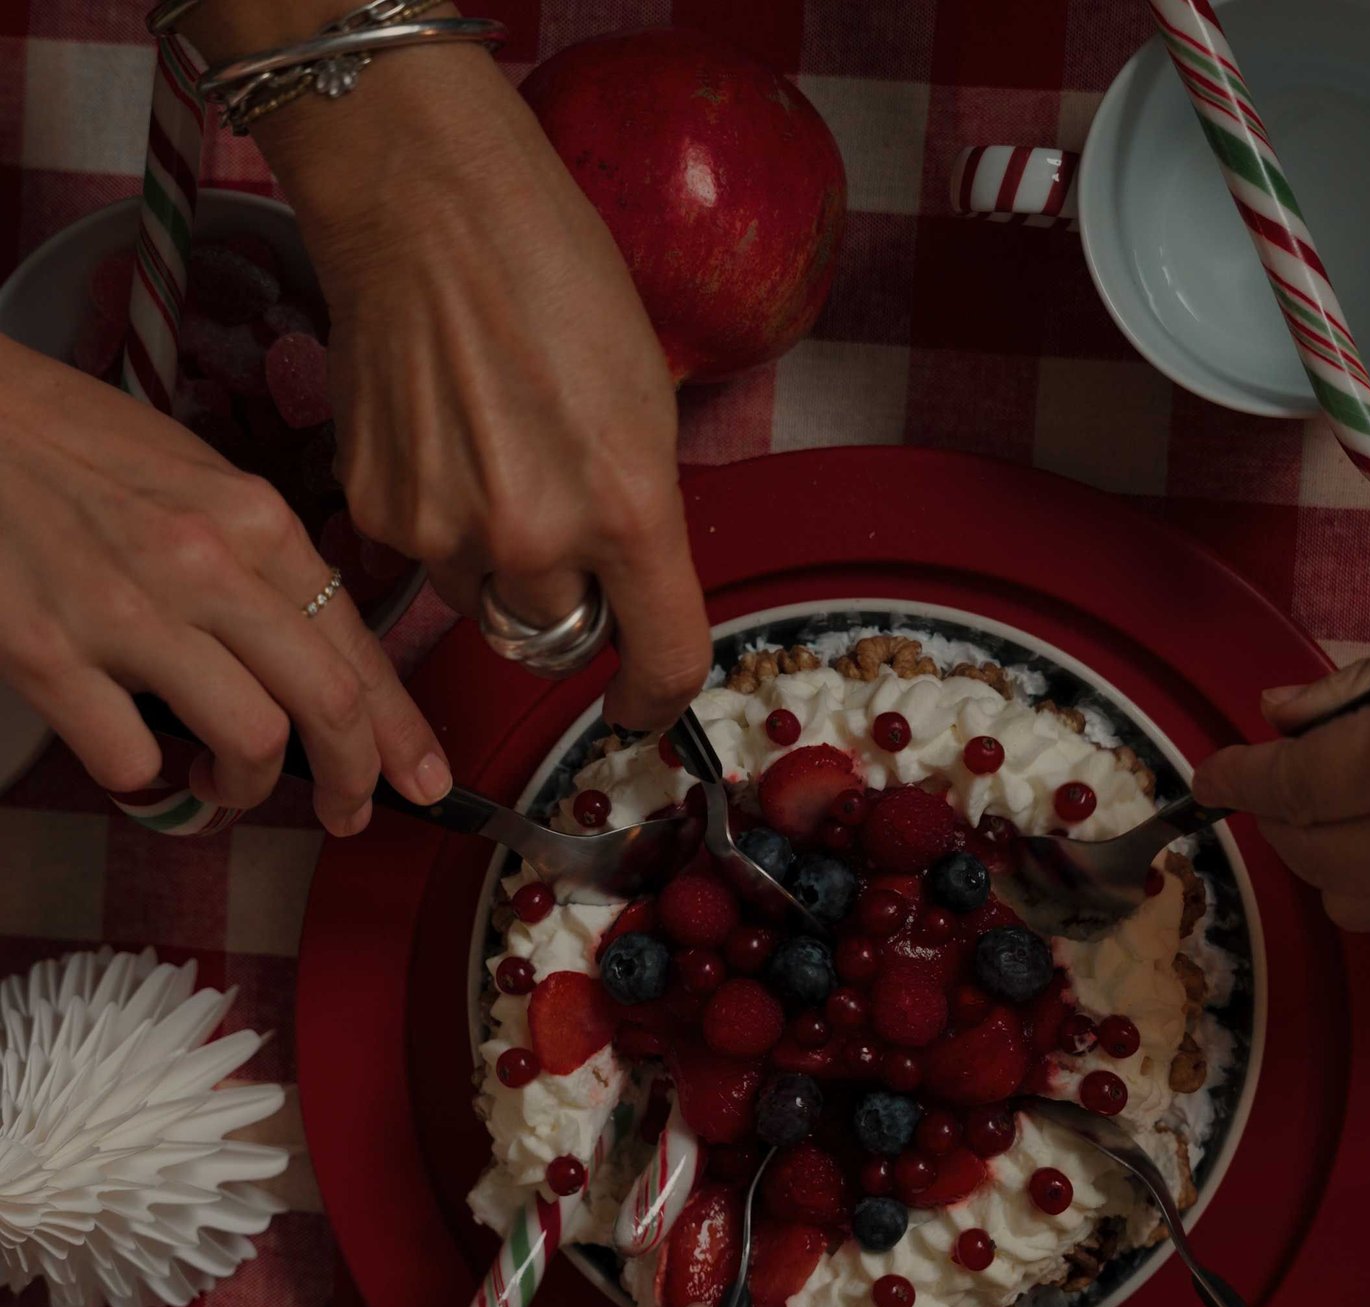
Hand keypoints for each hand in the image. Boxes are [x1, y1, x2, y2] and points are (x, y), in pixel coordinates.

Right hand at [0, 337, 450, 833]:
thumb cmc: (64, 444)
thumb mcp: (189, 478)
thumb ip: (256, 561)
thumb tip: (309, 650)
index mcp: (251, 519)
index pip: (354, 644)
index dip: (399, 729)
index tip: (422, 778)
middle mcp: (204, 565)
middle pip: (327, 704)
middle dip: (353, 778)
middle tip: (345, 812)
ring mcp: (126, 613)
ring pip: (252, 742)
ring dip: (248, 786)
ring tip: (224, 780)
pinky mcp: (48, 655)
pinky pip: (133, 763)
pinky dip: (147, 785)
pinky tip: (141, 764)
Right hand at [250, 46, 712, 731]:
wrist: (428, 205)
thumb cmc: (553, 277)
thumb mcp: (646, 404)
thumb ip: (640, 517)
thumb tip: (622, 591)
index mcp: (629, 508)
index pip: (663, 658)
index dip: (657, 701)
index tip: (642, 709)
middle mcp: (535, 538)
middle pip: (558, 642)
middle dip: (567, 607)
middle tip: (560, 531)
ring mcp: (445, 531)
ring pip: (485, 607)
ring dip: (497, 569)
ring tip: (493, 460)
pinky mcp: (377, 512)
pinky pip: (423, 562)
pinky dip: (438, 526)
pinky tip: (442, 441)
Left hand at [1193, 647, 1369, 929]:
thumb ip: (1347, 692)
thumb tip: (1275, 713)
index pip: (1295, 787)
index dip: (1240, 781)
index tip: (1210, 778)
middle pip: (1312, 854)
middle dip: (1278, 816)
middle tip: (1280, 778)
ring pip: (1344, 901)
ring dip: (1323, 856)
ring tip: (1343, 805)